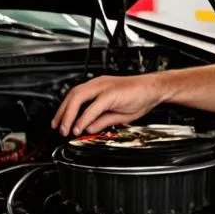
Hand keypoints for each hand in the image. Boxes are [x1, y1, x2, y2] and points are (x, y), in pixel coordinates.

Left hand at [52, 74, 166, 136]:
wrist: (156, 89)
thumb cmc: (141, 98)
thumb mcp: (117, 114)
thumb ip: (101, 120)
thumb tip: (88, 128)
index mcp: (99, 87)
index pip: (74, 96)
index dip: (64, 110)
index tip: (59, 123)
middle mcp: (98, 84)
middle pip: (72, 95)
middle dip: (62, 113)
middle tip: (58, 129)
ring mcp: (104, 87)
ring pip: (78, 98)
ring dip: (69, 115)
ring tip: (66, 130)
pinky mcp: (111, 93)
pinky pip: (93, 106)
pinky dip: (84, 118)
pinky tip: (80, 127)